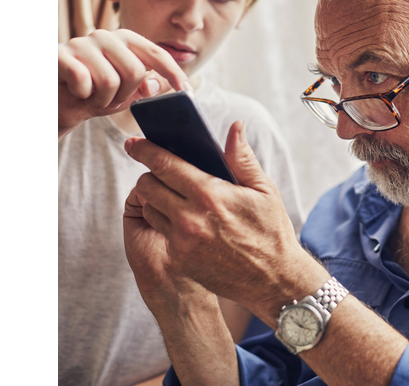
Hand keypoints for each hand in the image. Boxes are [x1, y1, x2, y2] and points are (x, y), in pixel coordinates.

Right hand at [58, 28, 190, 137]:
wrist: (59, 99)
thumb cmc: (98, 93)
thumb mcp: (130, 93)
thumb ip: (149, 88)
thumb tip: (153, 85)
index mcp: (127, 40)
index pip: (158, 54)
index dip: (175, 74)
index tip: (188, 92)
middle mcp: (106, 35)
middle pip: (136, 72)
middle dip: (126, 96)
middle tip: (112, 99)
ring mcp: (82, 42)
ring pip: (110, 81)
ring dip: (104, 100)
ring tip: (94, 97)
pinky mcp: (60, 54)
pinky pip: (83, 80)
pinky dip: (83, 95)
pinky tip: (78, 92)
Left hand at [124, 121, 328, 324]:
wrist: (273, 280)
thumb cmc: (272, 233)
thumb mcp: (264, 190)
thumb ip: (243, 158)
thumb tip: (235, 128)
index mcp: (210, 194)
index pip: (165, 165)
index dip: (145, 150)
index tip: (135, 144)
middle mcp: (190, 218)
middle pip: (147, 186)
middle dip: (149, 175)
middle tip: (160, 173)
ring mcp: (182, 241)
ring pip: (150, 209)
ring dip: (156, 199)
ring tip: (174, 197)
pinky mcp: (180, 259)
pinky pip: (162, 232)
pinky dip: (168, 223)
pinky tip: (187, 222)